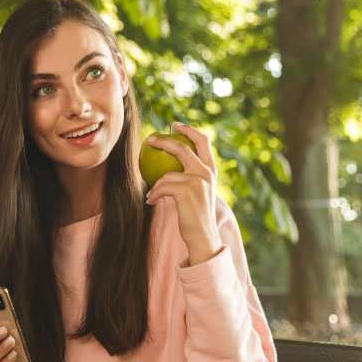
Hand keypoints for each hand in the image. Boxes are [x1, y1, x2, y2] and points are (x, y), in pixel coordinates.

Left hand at [144, 121, 221, 264]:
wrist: (202, 235)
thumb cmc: (195, 215)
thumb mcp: (198, 192)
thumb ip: (190, 177)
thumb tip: (168, 165)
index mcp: (212, 170)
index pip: (203, 141)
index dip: (188, 130)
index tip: (174, 125)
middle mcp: (207, 173)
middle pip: (183, 148)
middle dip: (164, 141)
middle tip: (149, 140)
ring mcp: (198, 181)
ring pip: (167, 174)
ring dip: (155, 185)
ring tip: (151, 195)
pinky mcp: (186, 191)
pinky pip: (161, 186)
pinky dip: (154, 194)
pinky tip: (150, 201)